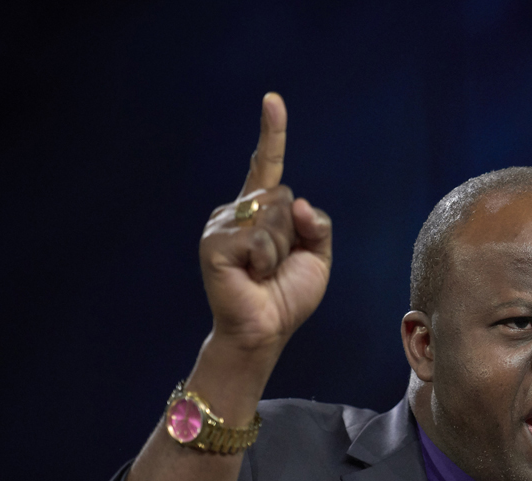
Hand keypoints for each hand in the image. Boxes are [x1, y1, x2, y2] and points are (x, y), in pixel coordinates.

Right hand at [198, 93, 331, 355]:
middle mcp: (238, 210)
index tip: (273, 100)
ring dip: (280, 252)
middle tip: (277, 265)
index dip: (272, 133)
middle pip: (284, 197)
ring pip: (273, 217)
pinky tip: (252, 276)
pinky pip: (259, 239)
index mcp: (262, 210)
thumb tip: (296, 199)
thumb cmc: (287, 295)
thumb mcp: (316, 256)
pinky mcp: (214, 244)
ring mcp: (222, 225)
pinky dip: (266, 262)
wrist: (266, 330)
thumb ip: (315, 224)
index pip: (268, 165)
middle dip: (294, 234)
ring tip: (263, 273)